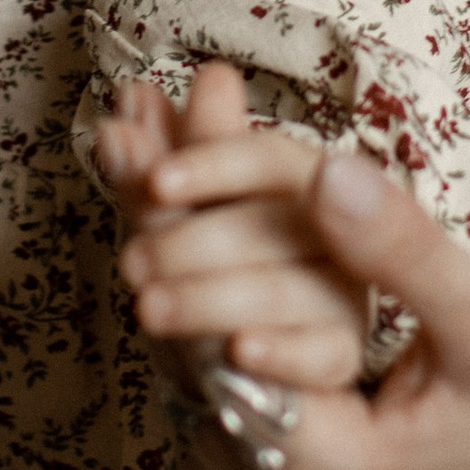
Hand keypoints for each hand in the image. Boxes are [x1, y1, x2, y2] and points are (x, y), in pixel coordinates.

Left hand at [100, 61, 369, 394]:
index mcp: (300, 184)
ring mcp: (341, 296)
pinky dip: (279, 353)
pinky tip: (236, 351)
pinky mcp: (340, 357)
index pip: (272, 158)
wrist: (223, 369)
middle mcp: (332, 234)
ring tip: (147, 307)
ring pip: (284, 290)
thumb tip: (129, 100)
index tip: (156, 180)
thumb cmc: (203, 278)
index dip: (214, 162)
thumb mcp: (171, 222)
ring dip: (207, 299)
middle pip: (278, 223)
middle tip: (131, 263)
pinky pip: (322, 355)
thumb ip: (152, 167)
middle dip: (192, 240)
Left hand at [119, 118, 469, 469]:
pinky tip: (182, 219)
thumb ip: (401, 250)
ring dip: (171, 256)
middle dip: (155, 228)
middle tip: (120, 124)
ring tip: (135, 151)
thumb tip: (326, 174)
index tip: (139, 135)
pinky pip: (223, 380)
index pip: (207, 338)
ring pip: (191, 362)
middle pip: (183, 348)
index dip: (172, 227)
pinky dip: (204, 296)